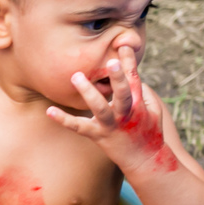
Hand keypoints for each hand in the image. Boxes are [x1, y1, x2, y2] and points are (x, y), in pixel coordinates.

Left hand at [46, 46, 178, 173]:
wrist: (146, 160)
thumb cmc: (149, 132)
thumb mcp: (154, 109)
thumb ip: (144, 91)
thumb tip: (134, 74)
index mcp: (138, 103)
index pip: (134, 78)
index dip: (129, 61)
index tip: (124, 43)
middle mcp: (126, 113)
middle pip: (123, 93)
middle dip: (117, 78)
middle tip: (110, 60)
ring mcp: (112, 125)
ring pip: (100, 108)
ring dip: (89, 93)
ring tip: (76, 77)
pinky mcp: (99, 136)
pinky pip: (79, 127)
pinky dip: (64, 119)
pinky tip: (49, 110)